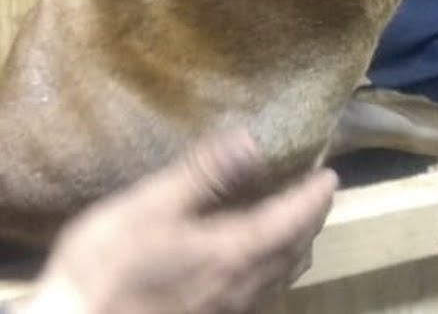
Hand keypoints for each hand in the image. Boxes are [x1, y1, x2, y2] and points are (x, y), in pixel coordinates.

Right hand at [15, 131, 338, 313]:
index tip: (330, 175)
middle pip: (292, 254)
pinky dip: (271, 272)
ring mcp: (225, 311)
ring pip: (278, 280)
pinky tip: (251, 266)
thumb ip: (202, 175)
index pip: (290, 221)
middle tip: (316, 196)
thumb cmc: (107, 264)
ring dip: (293, 250)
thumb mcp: (149, 207)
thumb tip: (251, 141)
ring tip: (293, 227)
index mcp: (232, 252)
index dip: (313, 198)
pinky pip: (258, 295)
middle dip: (309, 223)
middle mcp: (240, 287)